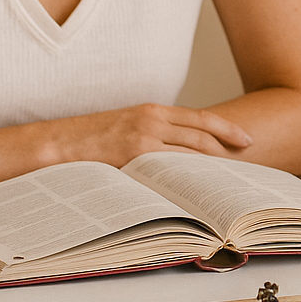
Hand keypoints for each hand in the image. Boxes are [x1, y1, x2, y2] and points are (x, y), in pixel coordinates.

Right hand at [49, 103, 251, 167]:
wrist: (54, 145)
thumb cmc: (89, 141)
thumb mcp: (127, 127)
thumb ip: (154, 135)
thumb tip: (183, 156)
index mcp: (152, 111)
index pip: (200, 117)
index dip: (226, 128)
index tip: (246, 138)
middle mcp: (151, 120)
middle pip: (201, 135)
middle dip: (226, 149)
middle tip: (244, 163)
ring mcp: (142, 139)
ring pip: (189, 153)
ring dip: (209, 167)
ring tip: (225, 181)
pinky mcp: (131, 157)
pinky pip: (167, 169)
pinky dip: (185, 178)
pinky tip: (195, 191)